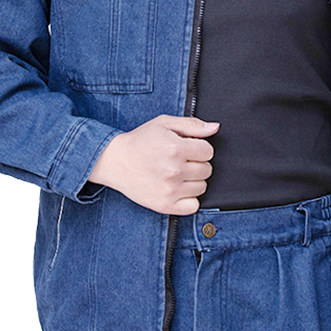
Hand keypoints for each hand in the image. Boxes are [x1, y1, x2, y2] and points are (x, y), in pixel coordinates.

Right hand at [89, 114, 218, 214]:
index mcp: (175, 148)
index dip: (199, 148)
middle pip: (207, 170)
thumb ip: (192, 125)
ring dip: (194, 180)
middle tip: (180, 161)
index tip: (188, 149)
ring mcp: (170, 190)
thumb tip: (215, 127)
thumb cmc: (140, 141)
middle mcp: (174, 170)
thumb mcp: (164, 124)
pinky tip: (178, 189)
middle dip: (197, 163)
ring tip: (177, 174)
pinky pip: (193, 206)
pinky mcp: (164, 205)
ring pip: (202, 187)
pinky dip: (189, 199)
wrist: (115, 161)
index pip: (208, 152)